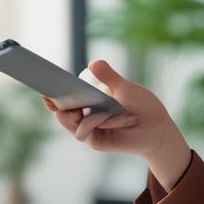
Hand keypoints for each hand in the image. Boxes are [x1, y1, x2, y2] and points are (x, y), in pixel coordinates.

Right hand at [41, 60, 190, 185]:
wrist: (157, 126)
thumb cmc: (142, 105)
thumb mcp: (124, 87)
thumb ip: (108, 77)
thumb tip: (92, 63)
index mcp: (90, 101)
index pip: (67, 97)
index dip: (54, 92)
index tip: (46, 84)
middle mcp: (86, 116)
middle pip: (62, 110)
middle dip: (55, 102)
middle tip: (50, 93)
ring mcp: (89, 129)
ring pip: (68, 121)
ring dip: (70, 112)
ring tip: (72, 102)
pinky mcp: (95, 141)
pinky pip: (83, 131)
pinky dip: (89, 122)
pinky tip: (100, 115)